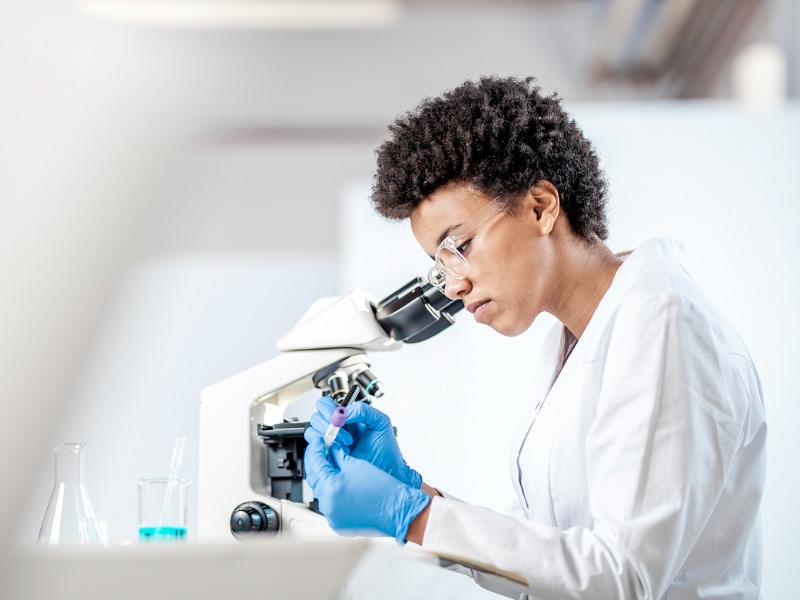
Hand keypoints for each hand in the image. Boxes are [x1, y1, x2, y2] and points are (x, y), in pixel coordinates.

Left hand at [303, 428, 429, 542]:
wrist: (397, 510)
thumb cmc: (383, 489)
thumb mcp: (356, 464)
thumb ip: (337, 455)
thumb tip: (328, 449)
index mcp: (331, 487)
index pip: (314, 461)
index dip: (316, 448)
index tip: (320, 441)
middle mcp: (328, 504)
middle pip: (314, 477)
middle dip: (318, 462)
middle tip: (325, 451)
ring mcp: (332, 516)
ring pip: (321, 490)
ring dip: (324, 477)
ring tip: (334, 467)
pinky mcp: (338, 523)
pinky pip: (328, 503)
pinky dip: (331, 492)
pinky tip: (339, 483)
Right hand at [309, 396, 421, 487]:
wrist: (387, 471)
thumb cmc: (386, 449)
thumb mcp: (380, 422)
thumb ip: (363, 410)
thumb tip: (343, 412)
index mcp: (346, 417)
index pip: (325, 404)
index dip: (327, 408)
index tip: (336, 417)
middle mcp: (336, 428)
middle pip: (316, 417)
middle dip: (327, 425)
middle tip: (344, 434)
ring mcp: (331, 443)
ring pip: (312, 432)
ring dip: (327, 437)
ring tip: (346, 445)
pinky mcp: (328, 457)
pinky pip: (315, 450)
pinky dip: (324, 449)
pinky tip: (339, 452)